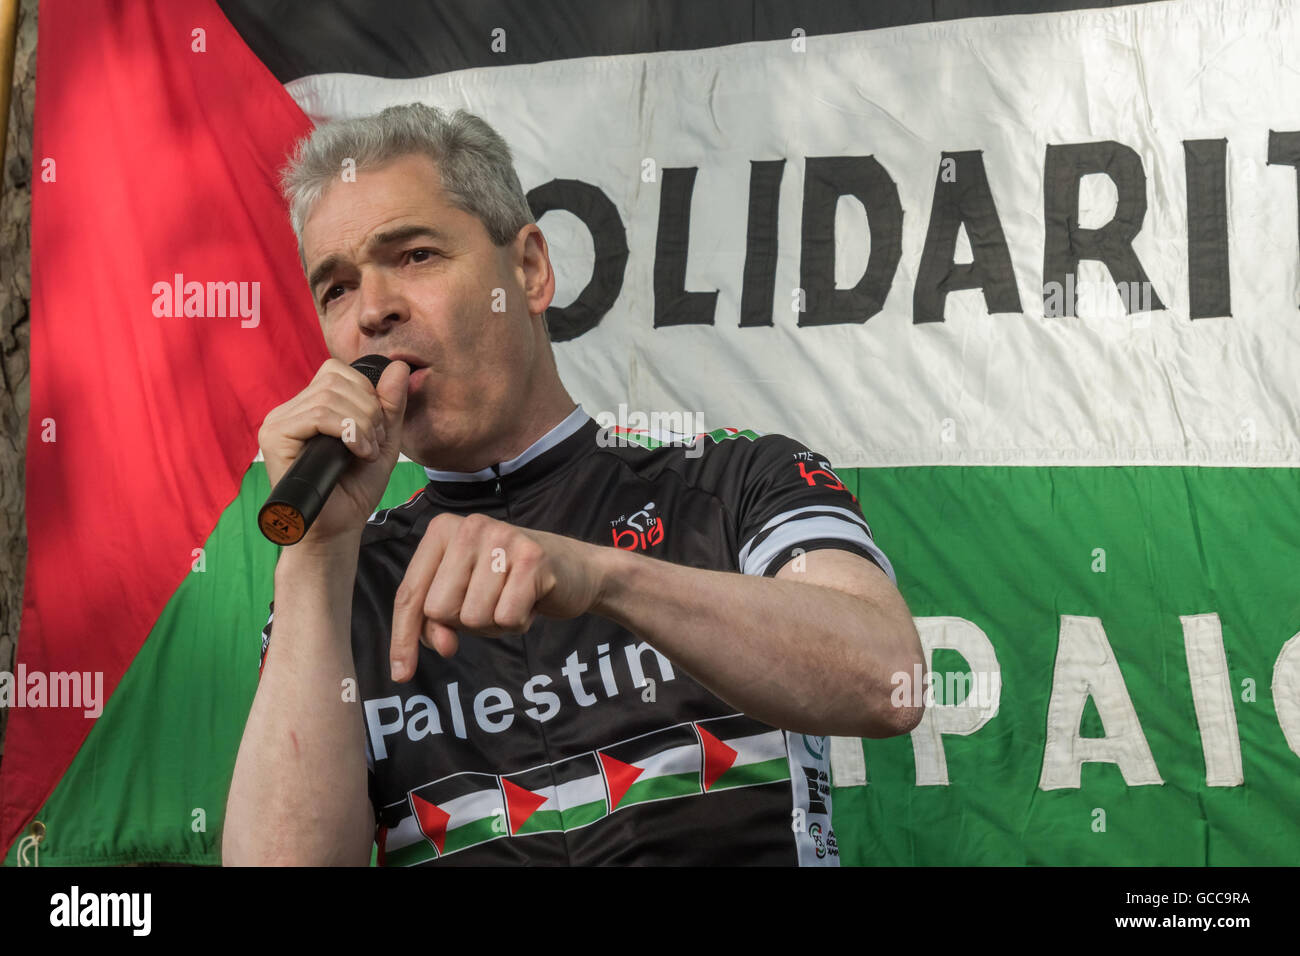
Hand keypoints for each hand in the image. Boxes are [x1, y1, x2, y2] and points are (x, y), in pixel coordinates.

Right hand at [257, 358, 409, 545]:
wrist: (339, 528)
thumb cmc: (356, 488)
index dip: (367, 394)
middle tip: (373, 445)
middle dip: (368, 410)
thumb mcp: (383, 440)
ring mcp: (279, 422)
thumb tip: (398, 365)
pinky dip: (346, 430)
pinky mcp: (274, 437)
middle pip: (335, 379)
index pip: (338, 372)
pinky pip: (315, 415)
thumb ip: (391, 404)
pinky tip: (355, 453)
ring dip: (361, 424)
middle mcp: (291, 410)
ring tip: (366, 452)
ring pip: (328, 396)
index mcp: (311, 406)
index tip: (378, 431)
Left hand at [389, 513, 606, 680]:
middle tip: (490, 604)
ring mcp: (502, 539)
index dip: (403, 637)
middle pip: (439, 609)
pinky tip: (529, 602)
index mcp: (442, 531)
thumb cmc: (509, 584)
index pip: (410, 593)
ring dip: (493, 623)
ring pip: (473, 617)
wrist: (575, 570)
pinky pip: (507, 618)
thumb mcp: (464, 598)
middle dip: (463, 622)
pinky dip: (518, 623)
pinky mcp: (532, 558)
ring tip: (511, 600)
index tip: (401, 674)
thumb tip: (441, 646)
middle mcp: (469, 527)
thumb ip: (437, 622)